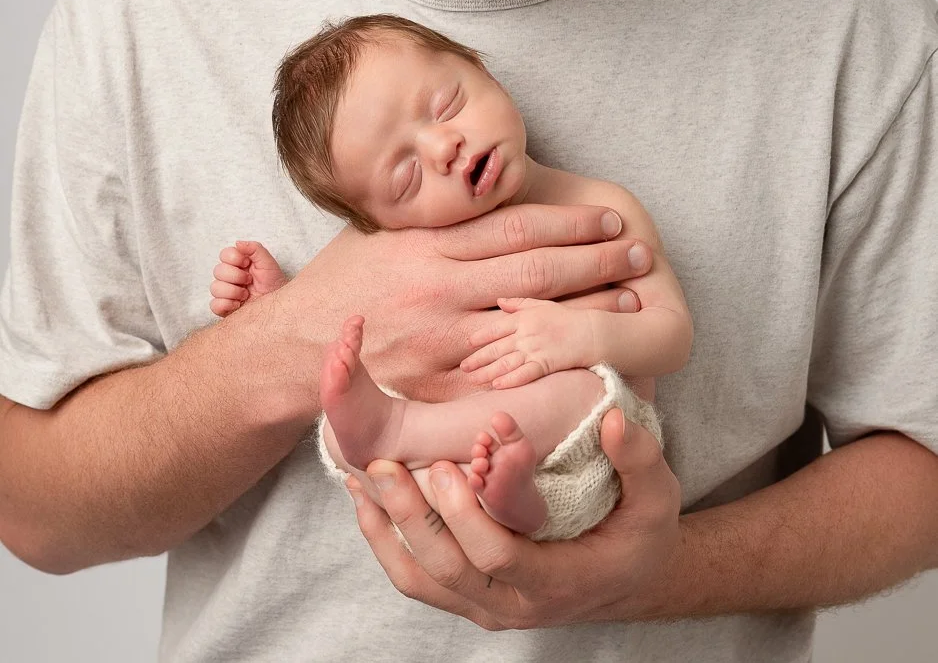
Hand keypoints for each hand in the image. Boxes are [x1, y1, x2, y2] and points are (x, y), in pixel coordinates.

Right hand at [209, 240, 286, 315]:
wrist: (279, 304)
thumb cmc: (274, 283)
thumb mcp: (268, 263)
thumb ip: (254, 248)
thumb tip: (238, 242)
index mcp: (238, 264)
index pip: (224, 254)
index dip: (234, 258)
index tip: (247, 264)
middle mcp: (229, 277)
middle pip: (218, 270)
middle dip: (236, 276)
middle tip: (249, 281)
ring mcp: (225, 292)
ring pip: (215, 287)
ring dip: (233, 291)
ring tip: (246, 295)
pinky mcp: (225, 307)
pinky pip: (215, 305)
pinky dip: (226, 304)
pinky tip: (239, 304)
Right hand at [251, 205, 652, 405]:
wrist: (296, 346)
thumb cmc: (340, 284)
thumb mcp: (381, 234)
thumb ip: (435, 222)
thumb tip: (484, 195)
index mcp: (428, 243)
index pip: (515, 225)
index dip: (570, 221)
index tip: (609, 219)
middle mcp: (439, 287)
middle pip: (535, 270)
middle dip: (596, 261)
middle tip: (640, 253)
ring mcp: (440, 338)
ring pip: (530, 321)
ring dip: (586, 313)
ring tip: (632, 303)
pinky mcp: (437, 383)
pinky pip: (503, 375)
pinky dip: (547, 365)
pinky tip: (585, 358)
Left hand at [347, 409, 681, 627]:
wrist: (627, 579)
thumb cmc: (640, 533)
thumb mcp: (657, 497)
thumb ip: (639, 458)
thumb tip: (613, 421)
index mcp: (558, 581)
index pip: (497, 556)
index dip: (465, 515)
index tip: (446, 466)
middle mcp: (513, 604)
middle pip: (446, 569)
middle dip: (410, 516)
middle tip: (384, 466)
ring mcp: (486, 606)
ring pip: (420, 580)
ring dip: (386, 531)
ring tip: (362, 482)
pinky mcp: (468, 597)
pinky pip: (416, 579)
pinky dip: (386, 543)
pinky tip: (368, 503)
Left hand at [460, 298, 598, 387]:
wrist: (594, 333)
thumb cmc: (568, 319)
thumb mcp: (543, 305)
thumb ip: (519, 303)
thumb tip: (499, 300)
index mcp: (524, 318)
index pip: (496, 328)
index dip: (481, 337)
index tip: (468, 344)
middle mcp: (526, 333)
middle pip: (496, 348)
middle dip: (478, 358)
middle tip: (464, 367)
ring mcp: (536, 349)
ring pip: (506, 362)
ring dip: (488, 372)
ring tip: (473, 379)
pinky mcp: (547, 363)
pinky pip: (525, 373)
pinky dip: (510, 380)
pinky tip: (497, 386)